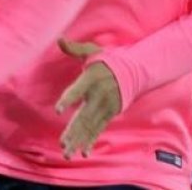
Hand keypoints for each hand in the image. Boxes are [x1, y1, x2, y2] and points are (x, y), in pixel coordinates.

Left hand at [54, 38, 121, 158]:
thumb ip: (75, 48)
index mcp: (91, 78)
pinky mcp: (109, 114)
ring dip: (78, 140)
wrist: (134, 71)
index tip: (58, 109)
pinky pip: (98, 129)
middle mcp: (98, 95)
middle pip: (83, 115)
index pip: (77, 89)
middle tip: (62, 143)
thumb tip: (59, 39)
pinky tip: (83, 152)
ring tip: (67, 152)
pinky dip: (91, 141)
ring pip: (89, 126)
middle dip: (72, 130)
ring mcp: (105, 107)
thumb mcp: (92, 51)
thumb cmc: (108, 60)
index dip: (68, 99)